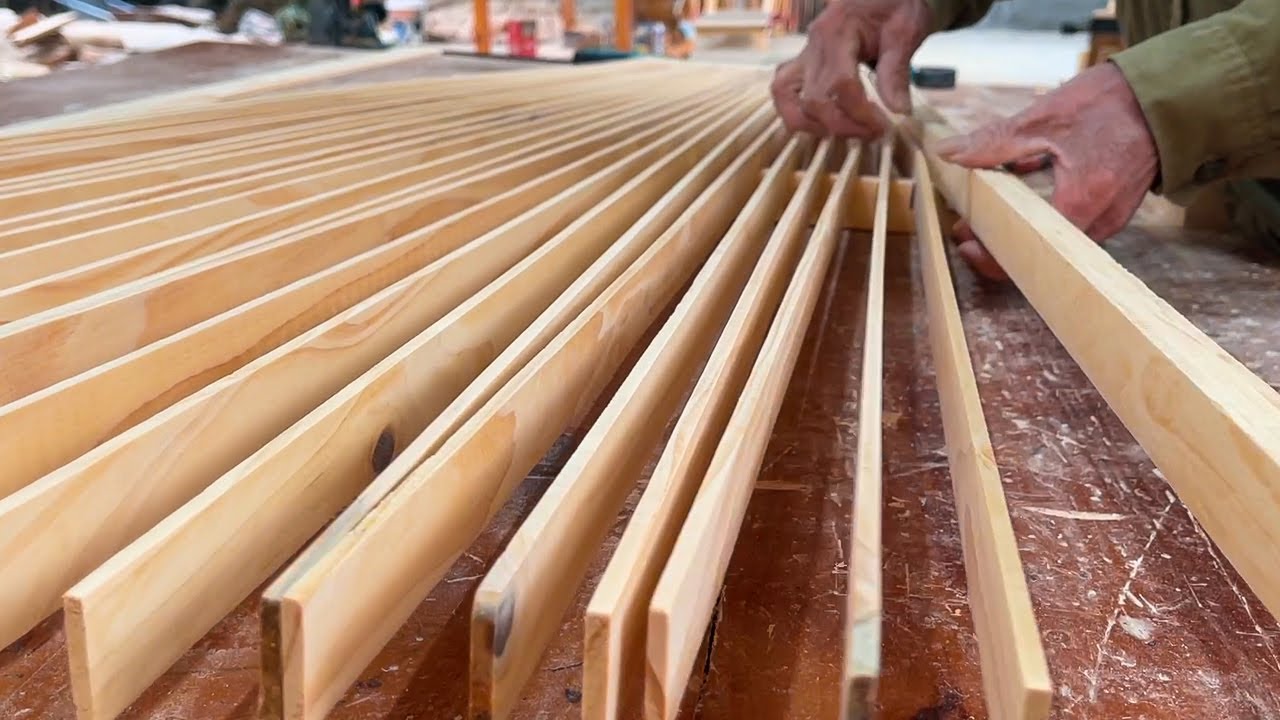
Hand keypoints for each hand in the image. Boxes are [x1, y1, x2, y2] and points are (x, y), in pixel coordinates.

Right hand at [770, 0, 932, 137]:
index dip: (859, 113)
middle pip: (814, 98)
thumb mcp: (905, 32)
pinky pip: (784, 90)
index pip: (840, 84)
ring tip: (842, 132)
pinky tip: (822, 122)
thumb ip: (897, 72)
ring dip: (811, 124)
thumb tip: (898, 111)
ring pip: (785, 96)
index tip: (883, 127)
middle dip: (842, 125)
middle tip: (873, 133)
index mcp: (838, 32)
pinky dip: (796, 111)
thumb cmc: (895, 5)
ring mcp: (803, 54)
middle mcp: (813, 45)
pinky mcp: (802, 63)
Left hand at [932, 62, 1158, 280]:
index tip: (964, 240)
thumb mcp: (1044, 117)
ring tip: (983, 214)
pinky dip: (1041, 221)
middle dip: (998, 243)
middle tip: (966, 226)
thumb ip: (993, 141)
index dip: (990, 256)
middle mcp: (1101, 222)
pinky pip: (1071, 228)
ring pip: (1054, 244)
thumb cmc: (1111, 103)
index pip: (1028, 253)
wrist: (1168, 94)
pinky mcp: (1114, 211)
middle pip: (1039, 255)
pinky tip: (1018, 199)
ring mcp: (1111, 220)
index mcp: (1082, 203)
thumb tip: (948, 152)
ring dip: (1018, 232)